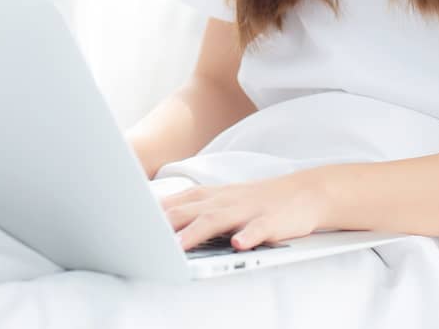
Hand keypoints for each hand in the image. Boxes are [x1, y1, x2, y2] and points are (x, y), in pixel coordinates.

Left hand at [156, 170, 329, 251]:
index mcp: (214, 196)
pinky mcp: (271, 221)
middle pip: (191, 210)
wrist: (306, 192)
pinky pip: (258, 229)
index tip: (132, 224)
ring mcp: (249, 210)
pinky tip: (237, 244)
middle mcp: (226, 200)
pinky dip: (247, 236)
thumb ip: (196, 209)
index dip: (156, 213)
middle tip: (144, 239)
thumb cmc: (258, 200)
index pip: (179, 201)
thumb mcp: (225, 200)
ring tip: (178, 247)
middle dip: (167, 224)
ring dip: (196, 232)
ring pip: (218, 219)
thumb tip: (161, 219)